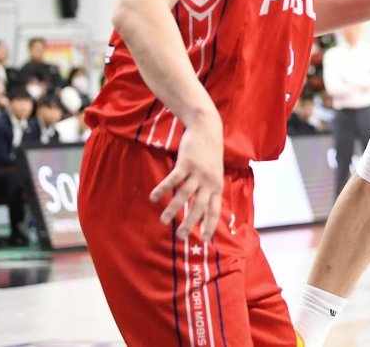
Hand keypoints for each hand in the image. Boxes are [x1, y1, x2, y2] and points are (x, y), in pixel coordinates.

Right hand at [151, 110, 222, 240]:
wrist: (207, 128)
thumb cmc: (210, 154)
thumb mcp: (215, 173)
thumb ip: (209, 189)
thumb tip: (203, 208)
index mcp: (217, 186)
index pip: (214, 210)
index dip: (210, 225)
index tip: (205, 240)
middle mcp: (209, 181)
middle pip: (199, 206)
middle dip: (190, 223)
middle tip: (181, 237)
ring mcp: (198, 172)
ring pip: (185, 195)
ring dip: (173, 209)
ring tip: (164, 221)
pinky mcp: (186, 163)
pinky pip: (173, 179)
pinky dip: (163, 188)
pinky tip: (153, 197)